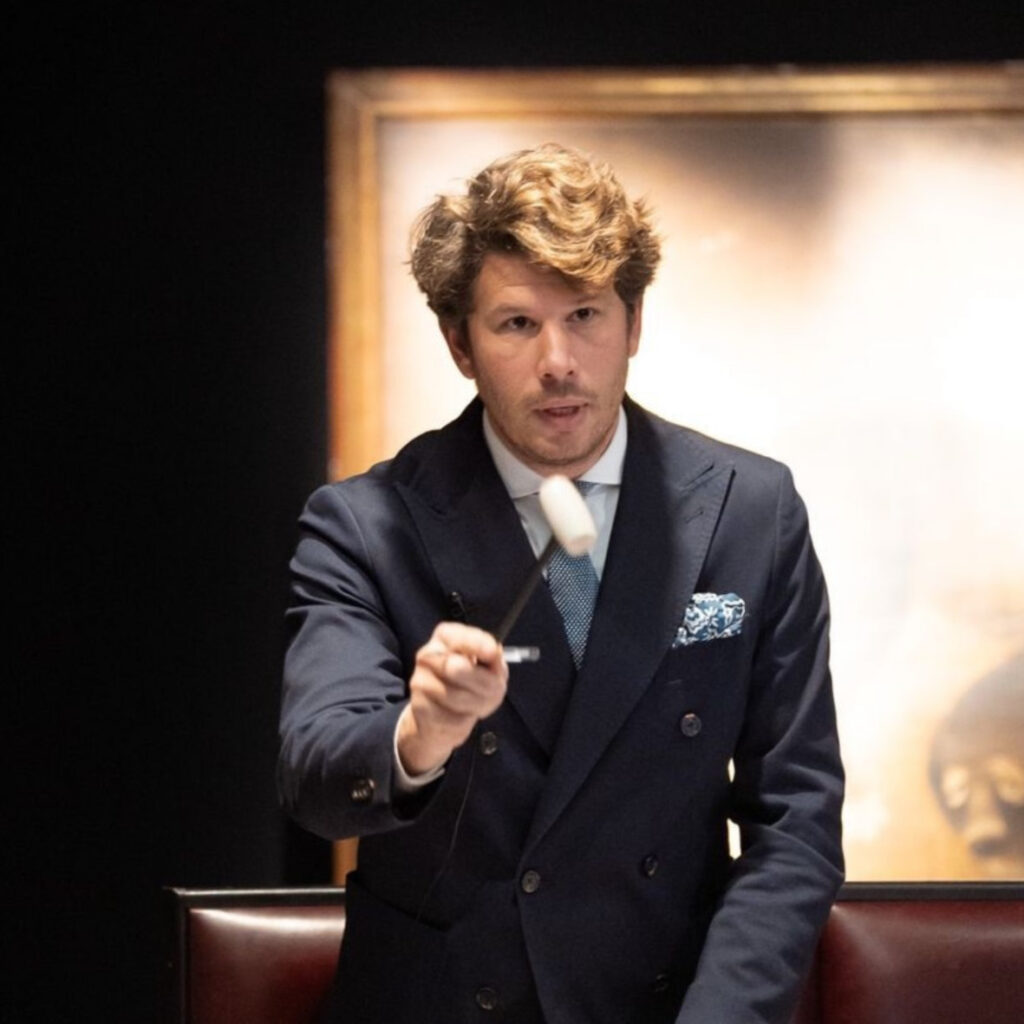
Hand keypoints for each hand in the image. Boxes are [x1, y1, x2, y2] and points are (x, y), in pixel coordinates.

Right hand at [396, 622, 508, 775]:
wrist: (444, 717)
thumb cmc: (472, 684)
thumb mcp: (490, 668)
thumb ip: (493, 659)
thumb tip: (493, 653)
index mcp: (446, 636)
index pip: (458, 636)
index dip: (477, 644)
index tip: (493, 652)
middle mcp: (428, 654)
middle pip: (458, 667)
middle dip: (484, 683)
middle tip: (495, 689)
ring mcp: (419, 680)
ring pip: (457, 696)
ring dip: (477, 704)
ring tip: (477, 703)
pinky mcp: (419, 706)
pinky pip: (451, 715)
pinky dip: (464, 719)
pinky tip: (461, 714)